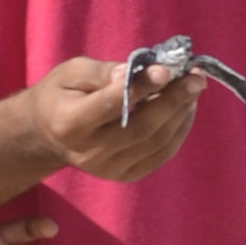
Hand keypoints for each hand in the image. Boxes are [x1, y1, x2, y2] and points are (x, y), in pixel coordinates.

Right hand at [31, 50, 203, 180]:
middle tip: (196, 78)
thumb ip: (102, 71)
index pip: (112, 104)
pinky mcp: (123, 175)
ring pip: (155, 142)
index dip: (141, 86)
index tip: (167, 69)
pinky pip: (159, 156)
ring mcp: (107, 169)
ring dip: (180, 114)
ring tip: (193, 88)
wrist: (49, 134)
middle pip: (140, 127)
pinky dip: (178, 132)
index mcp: (70, 123)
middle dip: (173, 100)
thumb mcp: (71, 72)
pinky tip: (185, 109)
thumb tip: (132, 71)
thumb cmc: (62, 94)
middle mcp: (89, 152)